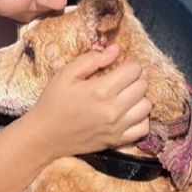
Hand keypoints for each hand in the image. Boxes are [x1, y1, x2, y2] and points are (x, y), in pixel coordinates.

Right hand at [26, 43, 152, 158]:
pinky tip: (128, 114)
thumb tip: (116, 50)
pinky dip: (140, 119)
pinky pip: (144, 127)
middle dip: (133, 80)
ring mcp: (117, 127)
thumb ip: (92, 59)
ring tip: (124, 97)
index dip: (128, 64)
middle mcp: (113, 110)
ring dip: (138, 99)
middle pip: (142, 86)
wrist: (44, 136)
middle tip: (120, 82)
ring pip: (146, 106)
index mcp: (100, 90)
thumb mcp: (65, 74)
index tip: (119, 68)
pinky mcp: (117, 141)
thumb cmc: (53, 102)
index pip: (134, 70)